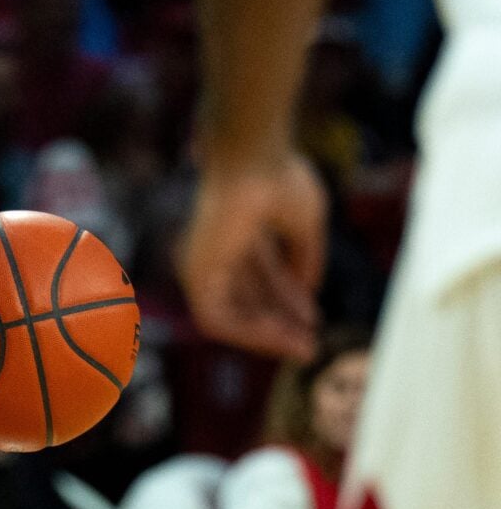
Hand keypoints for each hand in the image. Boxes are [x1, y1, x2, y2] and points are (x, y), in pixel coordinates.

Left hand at [181, 153, 324, 359]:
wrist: (255, 161)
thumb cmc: (280, 180)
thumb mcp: (303, 227)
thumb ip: (304, 259)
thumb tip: (309, 291)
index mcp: (240, 232)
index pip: (262, 278)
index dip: (289, 301)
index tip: (314, 321)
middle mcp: (217, 250)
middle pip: (248, 298)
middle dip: (280, 323)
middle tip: (309, 345)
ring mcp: (203, 264)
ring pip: (231, 314)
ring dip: (266, 334)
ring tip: (301, 347)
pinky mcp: (194, 275)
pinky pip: (216, 319)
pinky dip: (248, 332)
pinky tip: (279, 337)